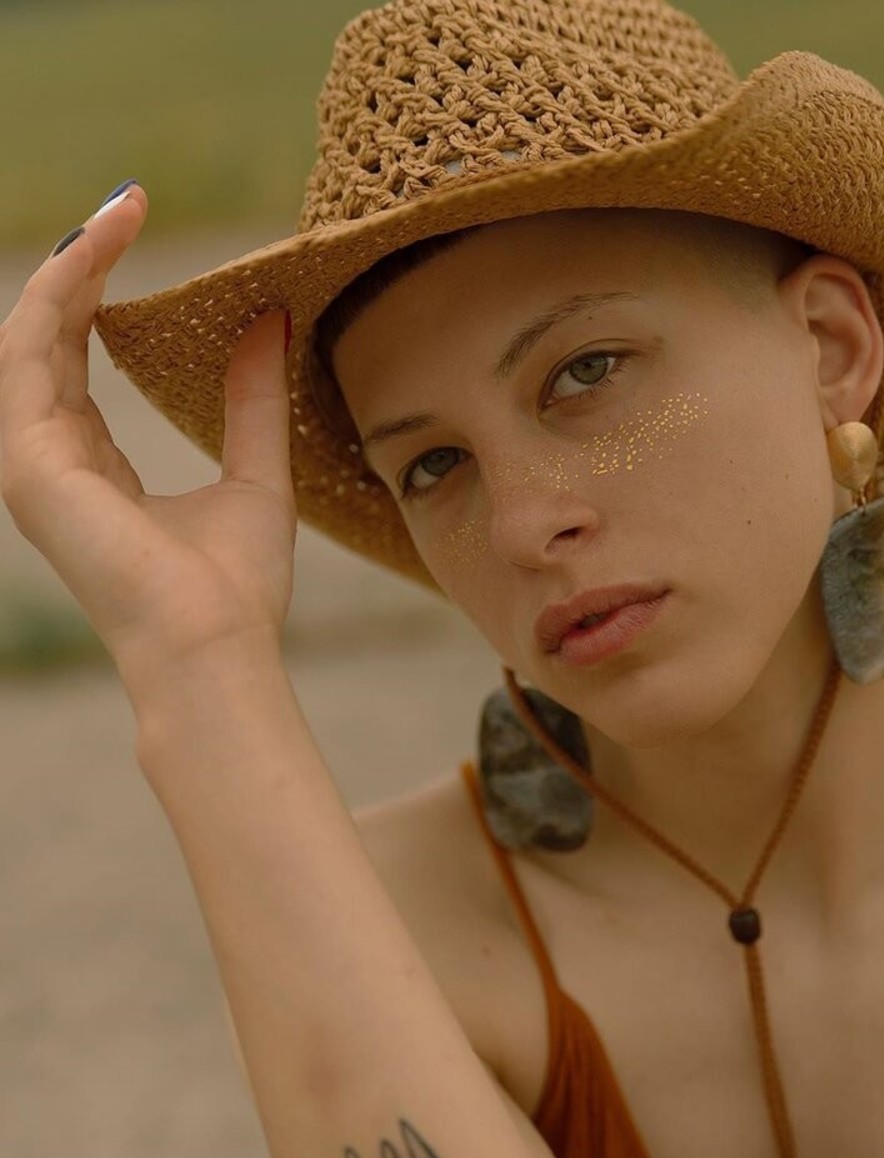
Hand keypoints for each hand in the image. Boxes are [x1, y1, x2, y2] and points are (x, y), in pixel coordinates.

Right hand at [0, 185, 296, 693]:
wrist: (217, 648)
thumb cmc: (236, 586)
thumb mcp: (256, 473)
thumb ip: (252, 398)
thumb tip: (271, 323)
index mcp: (93, 466)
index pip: (77, 361)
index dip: (100, 294)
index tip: (140, 231)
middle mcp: (52, 459)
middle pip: (48, 338)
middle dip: (83, 265)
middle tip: (131, 201)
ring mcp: (31, 462)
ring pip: (31, 334)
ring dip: (71, 265)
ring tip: (123, 210)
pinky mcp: (29, 462)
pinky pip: (31, 351)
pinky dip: (61, 293)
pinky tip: (102, 249)